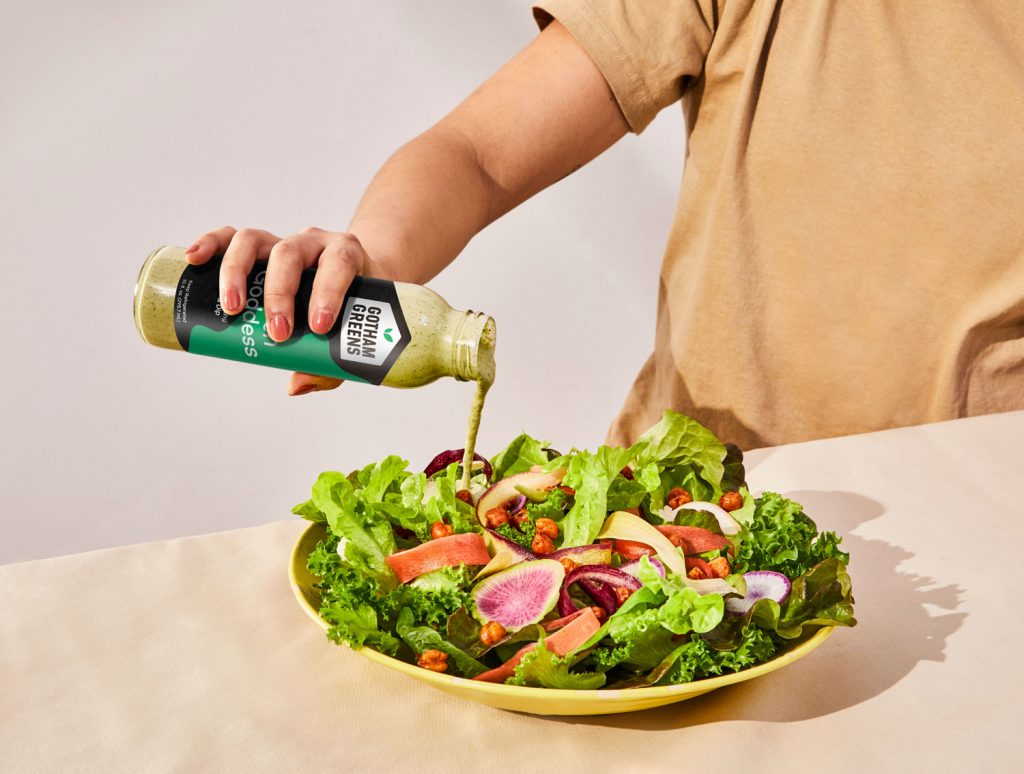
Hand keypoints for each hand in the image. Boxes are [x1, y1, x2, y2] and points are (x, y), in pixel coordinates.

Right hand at [183, 225, 390, 395]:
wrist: (354, 277)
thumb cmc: (353, 306)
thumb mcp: (353, 331)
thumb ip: (332, 362)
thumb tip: (297, 385)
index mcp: (345, 256)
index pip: (337, 265)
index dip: (327, 293)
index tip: (318, 326)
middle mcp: (312, 243)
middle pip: (289, 254)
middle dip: (279, 294)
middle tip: (276, 331)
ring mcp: (282, 241)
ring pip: (254, 240)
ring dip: (237, 272)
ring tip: (231, 308)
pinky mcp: (257, 245)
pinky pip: (229, 238)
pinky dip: (210, 245)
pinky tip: (194, 260)